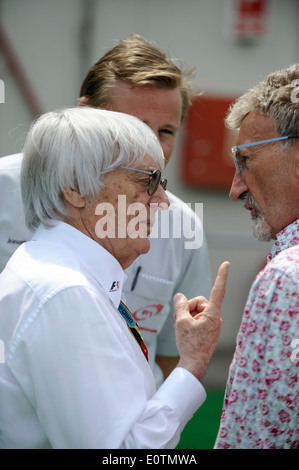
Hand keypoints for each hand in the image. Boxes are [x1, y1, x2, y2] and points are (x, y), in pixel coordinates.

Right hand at [174, 261, 229, 381]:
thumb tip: (180, 296)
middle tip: (180, 320)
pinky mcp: (209, 330)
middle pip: (199, 302)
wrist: (194, 365)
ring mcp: (213, 324)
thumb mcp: (181, 321)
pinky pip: (198, 319)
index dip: (221, 275)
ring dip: (187, 316)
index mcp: (213, 314)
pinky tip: (185, 332)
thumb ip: (180, 305)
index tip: (227, 264)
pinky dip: (190, 322)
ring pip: (197, 310)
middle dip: (188, 307)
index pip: (218, 290)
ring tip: (182, 328)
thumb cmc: (190, 344)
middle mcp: (216, 317)